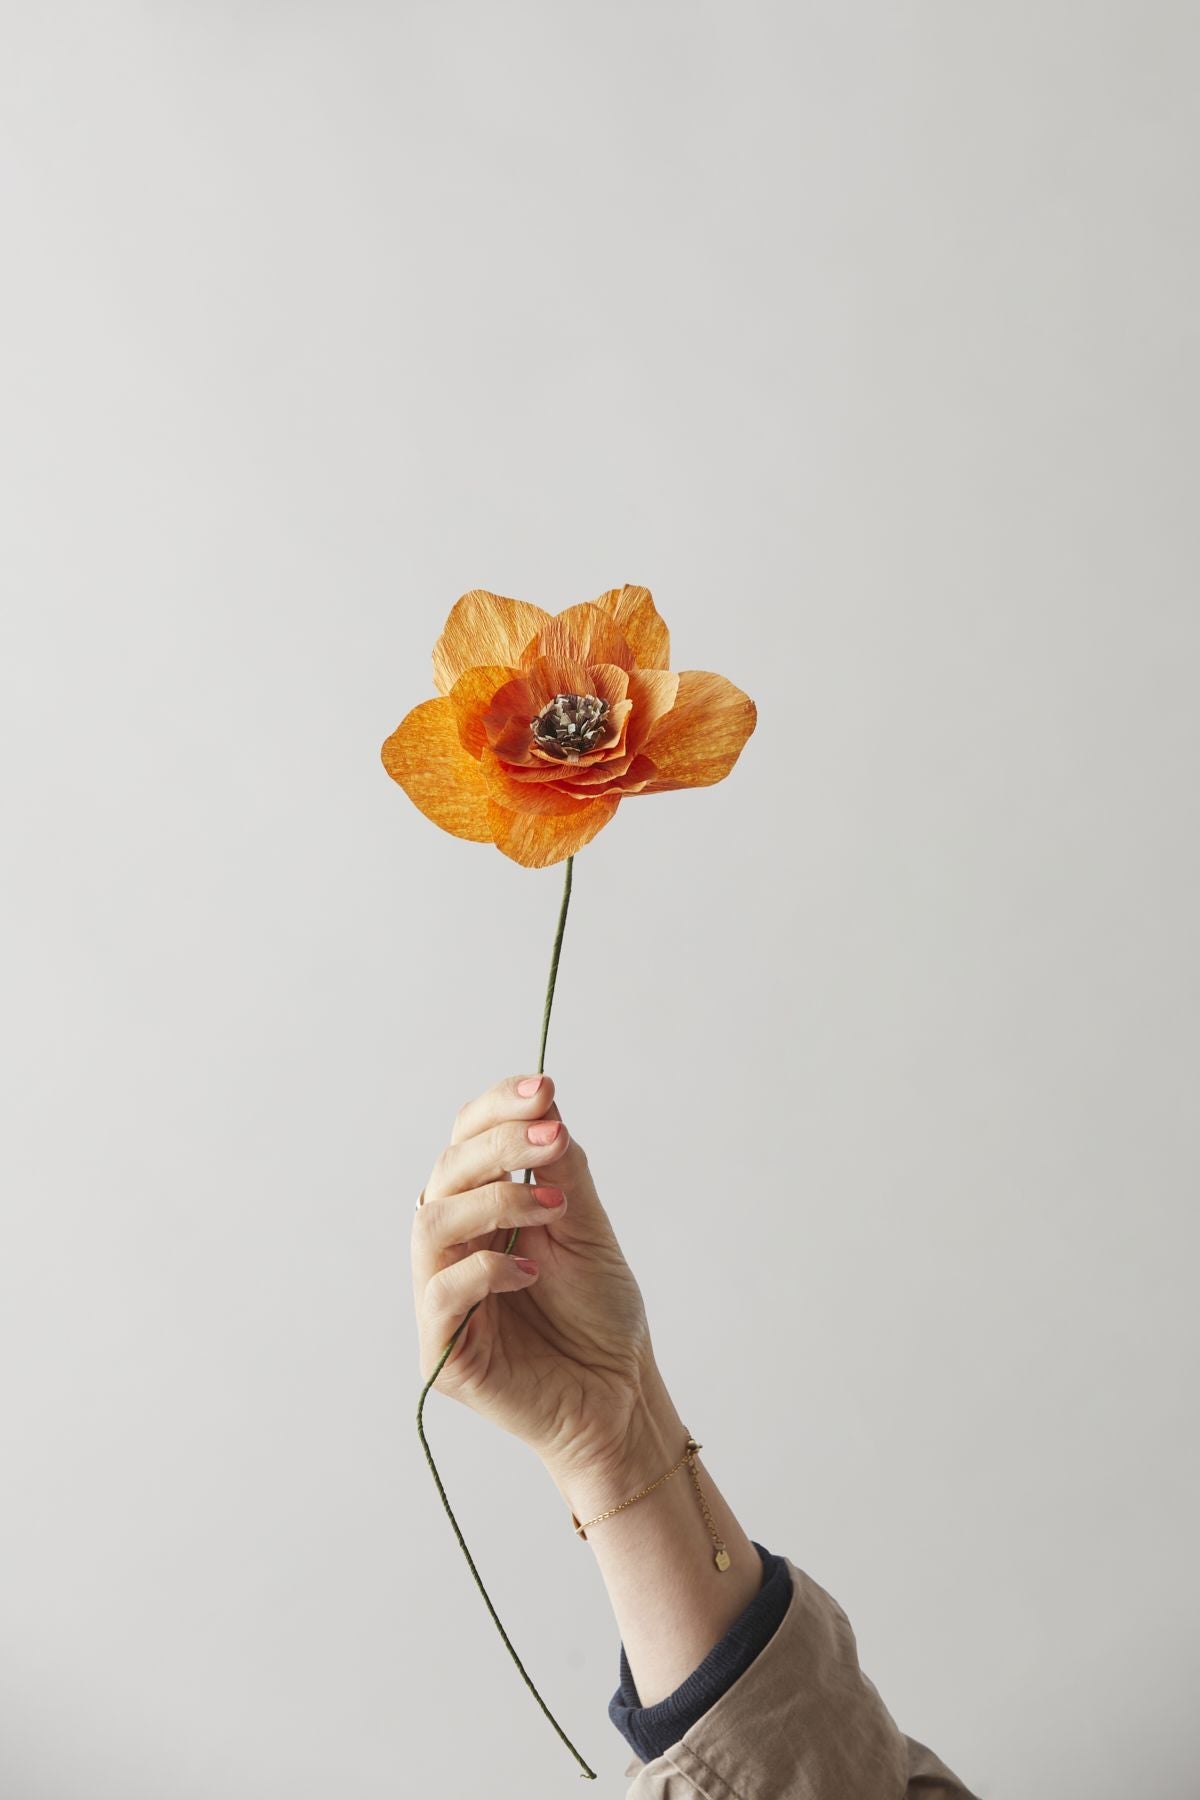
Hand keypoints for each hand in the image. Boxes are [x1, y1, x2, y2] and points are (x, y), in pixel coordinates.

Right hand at [412, 1072, 659, 1487]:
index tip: (544, 1087)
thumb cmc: (600, 1316)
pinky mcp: (444, 1350)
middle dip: (500, 1144)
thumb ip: (563, 1171)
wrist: (620, 1397)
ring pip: (431, 1223)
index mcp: (481, 1210)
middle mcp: (454, 1246)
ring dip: (493, 1199)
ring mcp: (442, 1297)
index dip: (496, 1108)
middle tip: (555, 1137)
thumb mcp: (587, 1227)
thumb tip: (546, 1106)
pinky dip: (484, 1271)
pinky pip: (440, 1294)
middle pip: (447, 1171)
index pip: (466, 1141)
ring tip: (553, 1205)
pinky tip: (531, 1272)